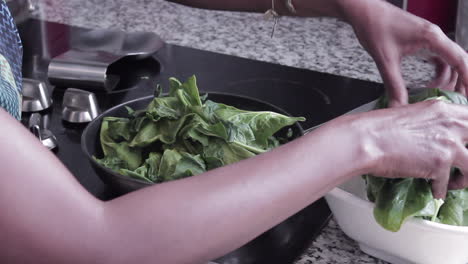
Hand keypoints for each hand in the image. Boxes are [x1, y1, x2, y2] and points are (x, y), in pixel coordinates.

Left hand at [342, 0, 467, 106]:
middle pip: (459, 62)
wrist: (365, 11)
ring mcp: (429, 39)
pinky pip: (437, 60)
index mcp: (432, 38)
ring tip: (440, 97)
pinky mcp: (421, 42)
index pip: (460, 61)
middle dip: (462, 82)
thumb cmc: (375, 26)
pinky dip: (437, 74)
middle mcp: (435, 37)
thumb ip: (394, 85)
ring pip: (449, 62)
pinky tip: (429, 86)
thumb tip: (398, 106)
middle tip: (459, 101)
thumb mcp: (385, 60)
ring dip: (448, 80)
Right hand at [360, 100, 467, 197]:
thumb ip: (428, 121)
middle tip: (462, 165)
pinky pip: (447, 185)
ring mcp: (449, 145)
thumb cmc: (377, 127)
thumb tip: (431, 132)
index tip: (465, 145)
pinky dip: (439, 191)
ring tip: (455, 183)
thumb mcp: (409, 113)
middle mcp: (452, 125)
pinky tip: (433, 191)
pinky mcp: (440, 165)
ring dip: (464, 178)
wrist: (366, 140)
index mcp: (444, 109)